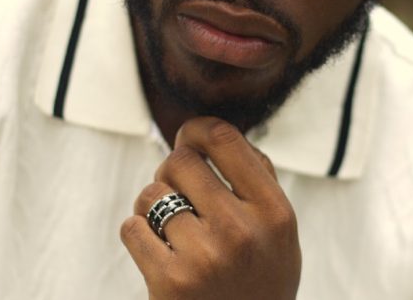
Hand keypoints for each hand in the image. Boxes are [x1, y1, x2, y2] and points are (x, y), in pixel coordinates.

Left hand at [121, 117, 301, 299]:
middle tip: (178, 191)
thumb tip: (209, 134)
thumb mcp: (279, 231)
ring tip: (168, 225)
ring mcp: (205, 258)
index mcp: (274, 211)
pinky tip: (157, 250)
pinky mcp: (171, 283)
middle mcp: (242, 231)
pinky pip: (132, 227)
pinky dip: (138, 233)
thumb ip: (257, 179)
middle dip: (171, 171)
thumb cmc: (259, 279)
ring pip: (151, 194)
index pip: (224, 139)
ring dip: (151, 204)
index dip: (196, 129)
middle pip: (180, 161)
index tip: (188, 137)